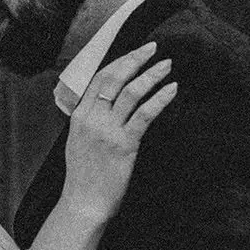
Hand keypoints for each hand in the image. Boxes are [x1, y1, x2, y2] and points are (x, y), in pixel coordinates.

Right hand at [61, 42, 176, 220]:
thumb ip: (91, 121)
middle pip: (114, 78)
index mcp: (79, 116)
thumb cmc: (84, 176)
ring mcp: (107, 130)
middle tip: (153, 47)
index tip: (135, 51)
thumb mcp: (78, 141)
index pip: (99, 78)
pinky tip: (171, 90)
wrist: (84, 202)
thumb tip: (107, 104)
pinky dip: (159, 99)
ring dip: (151, 75)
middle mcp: (91, 118)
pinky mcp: (124, 144)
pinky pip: (145, 114)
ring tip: (167, 66)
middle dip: (135, 59)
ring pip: (131, 93)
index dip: (119, 61)